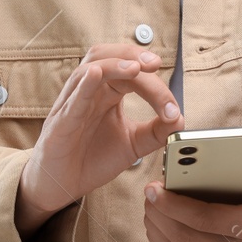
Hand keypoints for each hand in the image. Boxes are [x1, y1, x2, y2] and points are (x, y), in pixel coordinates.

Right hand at [15, 44, 184, 235]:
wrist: (61, 185)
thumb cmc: (91, 158)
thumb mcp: (132, 144)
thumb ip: (156, 132)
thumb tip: (181, 119)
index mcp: (108, 92)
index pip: (132, 74)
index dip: (155, 84)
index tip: (173, 108)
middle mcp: (90, 92)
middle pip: (110, 58)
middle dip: (133, 56)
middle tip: (155, 65)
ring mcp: (73, 104)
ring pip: (89, 69)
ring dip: (114, 65)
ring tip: (135, 68)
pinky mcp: (60, 123)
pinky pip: (72, 99)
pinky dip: (85, 85)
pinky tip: (96, 75)